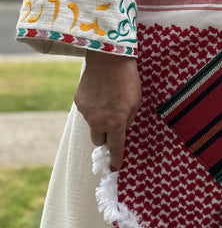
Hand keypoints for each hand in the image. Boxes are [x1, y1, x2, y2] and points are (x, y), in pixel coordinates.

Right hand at [74, 51, 140, 170]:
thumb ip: (128, 120)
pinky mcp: (78, 102)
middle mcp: (98, 121)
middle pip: (98, 140)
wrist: (108, 59)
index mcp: (115, 123)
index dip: (115, 159)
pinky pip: (87, 111)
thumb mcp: (136, 102)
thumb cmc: (128, 80)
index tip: (114, 168)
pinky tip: (100, 94)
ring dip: (100, 120)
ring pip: (92, 124)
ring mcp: (86, 112)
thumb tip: (122, 129)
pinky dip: (93, 108)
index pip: (115, 148)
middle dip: (105, 137)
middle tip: (113, 126)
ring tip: (108, 102)